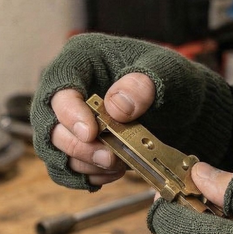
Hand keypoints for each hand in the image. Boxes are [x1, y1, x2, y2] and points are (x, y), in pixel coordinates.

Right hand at [30, 33, 232, 190]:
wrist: (182, 105)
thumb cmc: (171, 78)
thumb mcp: (165, 72)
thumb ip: (142, 85)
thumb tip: (115, 107)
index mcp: (81, 57)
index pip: (59, 85)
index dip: (68, 112)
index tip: (91, 133)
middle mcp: (68, 87)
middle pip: (49, 122)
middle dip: (76, 145)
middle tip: (109, 157)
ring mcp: (70, 118)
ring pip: (55, 149)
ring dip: (83, 164)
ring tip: (117, 165)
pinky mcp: (78, 143)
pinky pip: (68, 167)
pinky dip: (88, 175)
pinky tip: (113, 173)